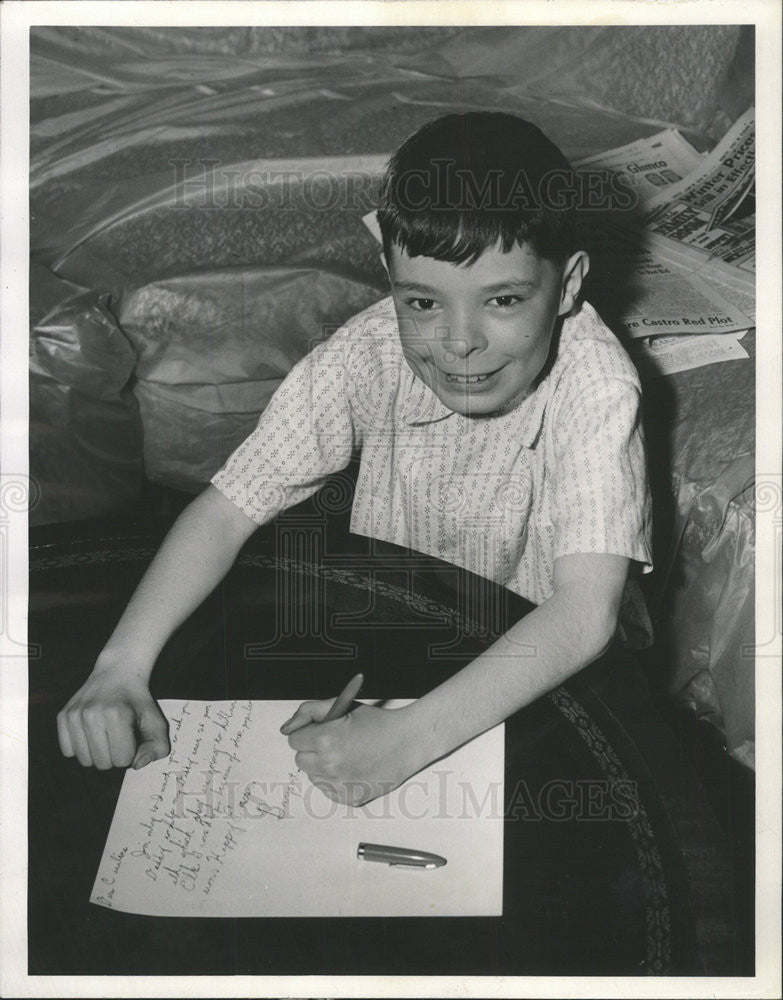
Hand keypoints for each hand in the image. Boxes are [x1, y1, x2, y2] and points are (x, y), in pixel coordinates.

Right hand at [57, 668, 169, 770]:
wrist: (118, 672)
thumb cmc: (138, 701)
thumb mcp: (157, 721)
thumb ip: (156, 747)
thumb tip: (136, 764)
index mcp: (117, 716)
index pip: (123, 760)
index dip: (131, 752)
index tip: (131, 737)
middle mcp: (92, 714)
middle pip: (102, 764)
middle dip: (114, 756)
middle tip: (118, 736)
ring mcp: (74, 715)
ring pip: (84, 760)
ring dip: (97, 753)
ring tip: (105, 735)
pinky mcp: (62, 716)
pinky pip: (68, 751)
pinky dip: (80, 748)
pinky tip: (90, 734)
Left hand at [282, 701, 419, 805]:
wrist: (407, 742)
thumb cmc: (377, 722)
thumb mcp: (342, 706)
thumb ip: (310, 711)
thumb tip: (286, 728)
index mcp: (325, 739)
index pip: (294, 740)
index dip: (307, 732)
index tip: (320, 730)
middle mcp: (330, 765)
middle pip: (300, 759)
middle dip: (312, 749)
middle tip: (333, 741)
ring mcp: (340, 784)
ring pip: (313, 775)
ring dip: (322, 765)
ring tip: (346, 754)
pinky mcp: (349, 798)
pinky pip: (327, 789)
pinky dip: (334, 780)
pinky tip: (351, 768)